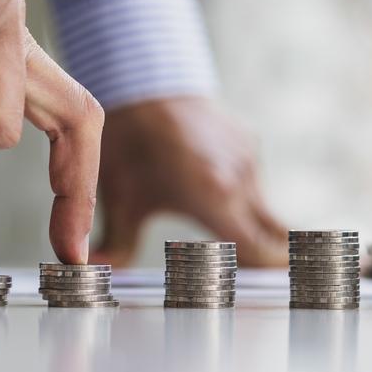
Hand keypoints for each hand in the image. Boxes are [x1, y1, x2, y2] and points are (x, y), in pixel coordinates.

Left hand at [92, 98, 287, 266]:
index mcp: (215, 200)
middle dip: (273, 257)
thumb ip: (115, 248)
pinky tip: (204, 184)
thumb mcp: (119, 201)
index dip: (270, 277)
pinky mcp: (248, 142)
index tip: (278, 291)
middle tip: (271, 279)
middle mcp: (241, 181)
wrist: (141, 79)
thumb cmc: (128, 143)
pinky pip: (251, 180)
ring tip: (213, 224)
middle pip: (276, 235)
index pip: (260, 254)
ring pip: (262, 207)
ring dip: (249, 223)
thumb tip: (93, 276)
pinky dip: (238, 193)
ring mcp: (248, 159)